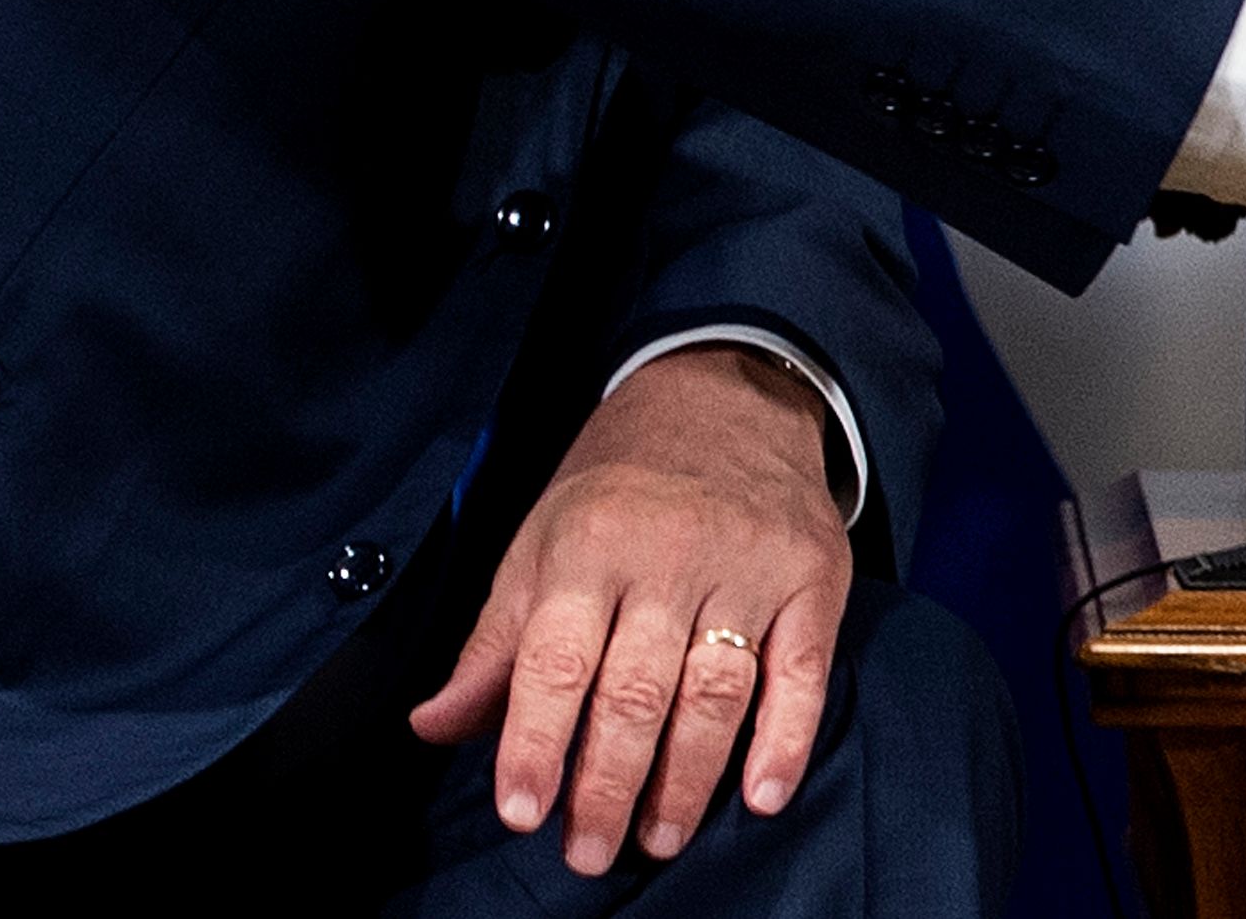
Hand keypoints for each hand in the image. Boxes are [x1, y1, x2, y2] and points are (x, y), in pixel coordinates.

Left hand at [409, 343, 850, 874]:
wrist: (726, 392)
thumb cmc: (620, 483)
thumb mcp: (539, 542)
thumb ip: (495, 644)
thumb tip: (432, 728)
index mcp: (589, 544)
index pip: (556, 662)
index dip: (535, 743)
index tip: (523, 812)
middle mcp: (671, 555)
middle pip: (636, 691)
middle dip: (608, 785)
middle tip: (588, 854)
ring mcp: (749, 566)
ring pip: (716, 692)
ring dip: (687, 780)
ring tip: (660, 838)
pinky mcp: (813, 576)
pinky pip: (802, 671)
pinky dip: (785, 739)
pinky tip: (763, 795)